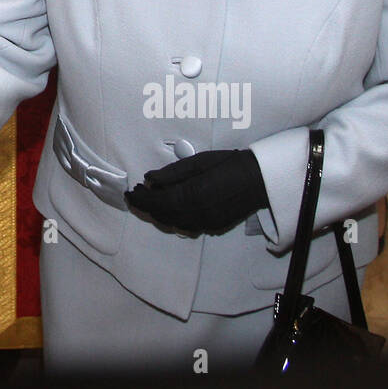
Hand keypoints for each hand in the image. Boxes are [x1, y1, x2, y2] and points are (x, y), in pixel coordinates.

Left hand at [125, 150, 267, 234]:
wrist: (258, 179)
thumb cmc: (228, 164)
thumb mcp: (198, 162)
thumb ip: (172, 173)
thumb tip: (149, 179)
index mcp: (191, 195)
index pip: (156, 202)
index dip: (140, 198)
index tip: (130, 191)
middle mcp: (196, 214)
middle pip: (162, 215)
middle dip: (145, 206)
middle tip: (135, 194)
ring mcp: (205, 223)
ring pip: (172, 223)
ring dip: (157, 213)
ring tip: (149, 199)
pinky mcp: (212, 226)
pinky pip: (185, 226)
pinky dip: (172, 218)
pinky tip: (169, 207)